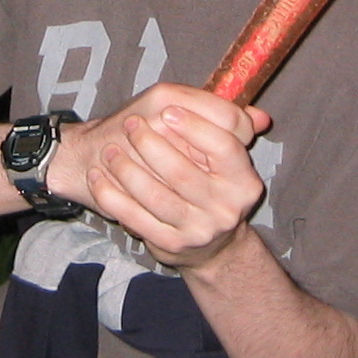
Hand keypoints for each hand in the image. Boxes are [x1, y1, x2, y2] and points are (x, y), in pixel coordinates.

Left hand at [65, 86, 270, 268]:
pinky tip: (98, 176)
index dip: (196, 127)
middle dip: (150, 144)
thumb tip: (259, 117)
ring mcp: (198, 230)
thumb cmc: (214, 186)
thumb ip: (232, 130)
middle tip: (130, 124)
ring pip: (155, 196)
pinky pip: (134, 218)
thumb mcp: (229, 160)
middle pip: (183, 172)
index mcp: (244, 181)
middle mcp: (226, 209)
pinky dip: (111, 196)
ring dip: (126, 169)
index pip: (226, 148)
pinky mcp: (170, 245)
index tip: (168, 111)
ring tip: (110, 150)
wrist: (211, 246)